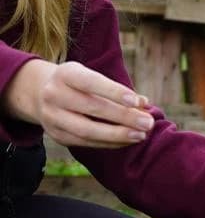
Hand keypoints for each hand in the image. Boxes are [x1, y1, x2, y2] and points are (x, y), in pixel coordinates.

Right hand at [1, 59, 153, 147]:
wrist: (43, 94)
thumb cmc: (80, 85)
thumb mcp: (93, 78)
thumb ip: (117, 90)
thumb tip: (144, 103)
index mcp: (65, 74)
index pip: (91, 82)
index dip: (114, 92)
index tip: (138, 101)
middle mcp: (54, 95)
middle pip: (92, 108)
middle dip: (124, 117)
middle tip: (148, 123)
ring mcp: (52, 117)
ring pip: (87, 130)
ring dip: (118, 135)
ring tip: (141, 135)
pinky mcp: (57, 135)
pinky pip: (86, 143)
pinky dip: (110, 143)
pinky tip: (128, 141)